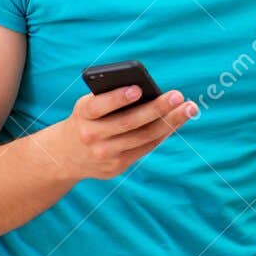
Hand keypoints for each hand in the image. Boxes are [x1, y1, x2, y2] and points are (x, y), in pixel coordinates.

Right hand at [48, 83, 198, 181]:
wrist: (65, 156)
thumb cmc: (86, 120)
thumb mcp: (88, 107)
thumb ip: (110, 99)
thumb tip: (151, 92)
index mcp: (83, 115)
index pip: (99, 106)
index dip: (118, 98)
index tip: (138, 88)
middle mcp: (92, 136)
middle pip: (129, 123)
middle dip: (157, 109)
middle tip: (178, 95)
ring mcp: (105, 154)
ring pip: (143, 137)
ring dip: (170, 122)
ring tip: (189, 108)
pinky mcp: (117, 167)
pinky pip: (146, 148)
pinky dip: (163, 133)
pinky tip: (177, 121)